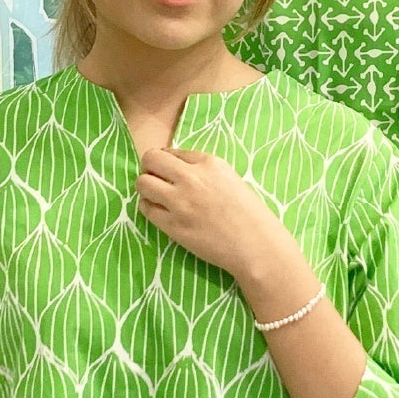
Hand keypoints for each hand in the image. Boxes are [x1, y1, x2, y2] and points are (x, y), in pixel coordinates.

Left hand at [136, 147, 295, 281]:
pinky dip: (149, 207)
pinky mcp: (172, 225)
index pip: (171, 152)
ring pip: (142, 183)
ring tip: (157, 197)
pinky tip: (161, 212)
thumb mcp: (230, 178)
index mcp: (209, 163)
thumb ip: (203, 171)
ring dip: (146, 188)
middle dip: (150, 168)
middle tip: (156, 180)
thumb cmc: (249, 213)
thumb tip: (175, 169)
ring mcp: (179, 202)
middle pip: (151, 159)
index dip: (168, 163)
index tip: (171, 173)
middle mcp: (191, 178)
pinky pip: (145, 208)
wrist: (256, 245)